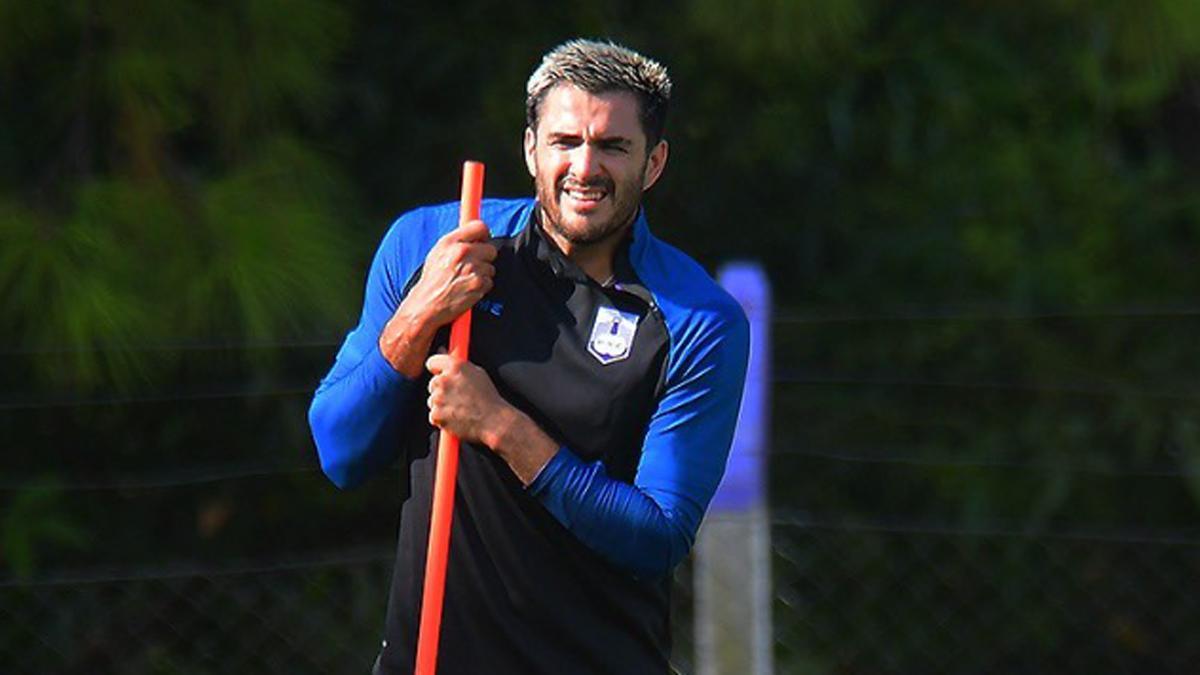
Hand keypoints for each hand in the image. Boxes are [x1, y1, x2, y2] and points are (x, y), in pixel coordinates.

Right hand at [404, 220, 496, 328]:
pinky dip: (481, 287)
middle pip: (490, 249)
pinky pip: (489, 282)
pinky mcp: (478, 284)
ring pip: (490, 267)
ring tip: (466, 279)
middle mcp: (462, 252)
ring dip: (482, 274)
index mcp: (450, 242)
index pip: (480, 227)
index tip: (483, 240)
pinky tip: (468, 288)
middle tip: (472, 265)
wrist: (427, 305)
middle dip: (484, 257)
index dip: (484, 234)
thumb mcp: (437, 253)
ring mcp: (472, 268)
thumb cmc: (432, 280)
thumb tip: (476, 235)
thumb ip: (456, 241)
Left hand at [426, 352, 560, 484]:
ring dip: (441, 405)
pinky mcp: (436, 414)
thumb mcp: (478, 373)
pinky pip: (433, 415)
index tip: (440, 374)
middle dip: (441, 390)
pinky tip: (456, 418)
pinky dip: (442, 418)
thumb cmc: (488, 398)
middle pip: (432, 383)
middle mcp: (444, 380)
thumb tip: (442, 351)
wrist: (493, 421)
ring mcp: (438, 398)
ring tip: (459, 409)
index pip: (432, 362)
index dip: (437, 369)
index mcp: (455, 367)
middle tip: (457, 397)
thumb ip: (458, 364)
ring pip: (432, 400)